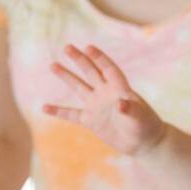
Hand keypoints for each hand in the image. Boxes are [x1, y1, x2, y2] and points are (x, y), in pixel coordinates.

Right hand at [44, 43, 165, 154]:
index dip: (99, 58)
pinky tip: (44, 107)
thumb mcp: (140, 117)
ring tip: (53, 65)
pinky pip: (71, 114)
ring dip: (67, 76)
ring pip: (79, 87)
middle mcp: (106, 93)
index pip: (108, 69)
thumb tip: (120, 104)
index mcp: (120, 88)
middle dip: (79, 59)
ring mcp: (97, 106)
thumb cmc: (146, 126)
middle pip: (91, 72)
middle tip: (67, 47)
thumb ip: (131, 109)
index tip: (88, 47)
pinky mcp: (91, 121)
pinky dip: (59, 111)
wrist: (142, 142)